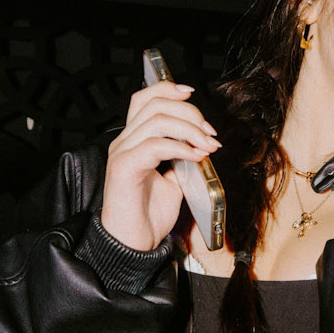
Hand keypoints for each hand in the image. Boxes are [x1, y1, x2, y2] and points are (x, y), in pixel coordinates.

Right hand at [100, 81, 219, 251]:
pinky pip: (155, 145)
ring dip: (190, 129)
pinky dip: (181, 147)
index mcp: (133, 140)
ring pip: (157, 120)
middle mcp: (124, 141)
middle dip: (190, 113)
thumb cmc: (149, 215)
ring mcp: (122, 152)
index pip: (144, 98)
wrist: (133, 244)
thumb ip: (183, 159)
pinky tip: (196, 157)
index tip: (192, 93)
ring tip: (208, 146)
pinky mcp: (124, 167)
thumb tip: (204, 144)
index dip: (167, 88)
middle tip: (211, 134)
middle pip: (155, 104)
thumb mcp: (174, 181)